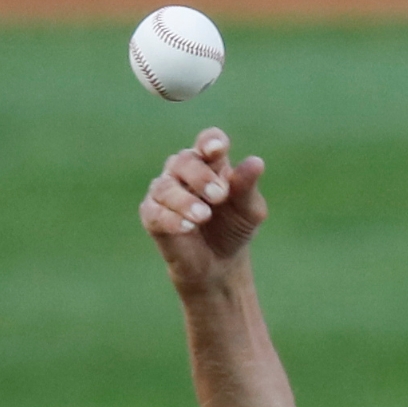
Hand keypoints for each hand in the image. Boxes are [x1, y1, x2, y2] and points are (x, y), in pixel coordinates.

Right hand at [140, 127, 267, 290]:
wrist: (219, 264)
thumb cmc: (233, 227)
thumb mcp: (249, 210)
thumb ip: (247, 187)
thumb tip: (256, 162)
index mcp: (210, 162)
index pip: (208, 142)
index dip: (211, 142)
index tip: (217, 149)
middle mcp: (183, 171)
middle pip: (185, 160)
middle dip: (201, 176)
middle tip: (219, 195)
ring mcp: (165, 191)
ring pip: (167, 187)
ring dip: (186, 201)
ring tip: (204, 216)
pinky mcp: (152, 215)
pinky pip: (155, 212)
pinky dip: (171, 218)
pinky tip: (188, 226)